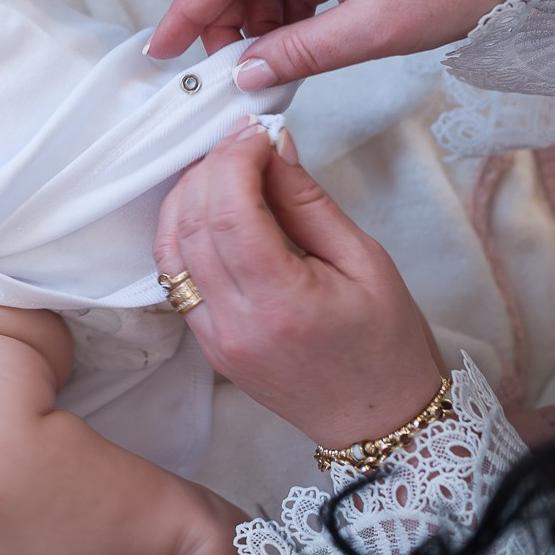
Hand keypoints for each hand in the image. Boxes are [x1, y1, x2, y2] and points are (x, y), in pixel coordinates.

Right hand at [146, 0, 499, 90]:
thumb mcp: (373, 29)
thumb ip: (300, 53)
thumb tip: (246, 76)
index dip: (188, 11)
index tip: (162, 50)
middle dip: (222, 21)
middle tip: (223, 73)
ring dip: (257, 22)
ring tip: (267, 69)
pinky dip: (287, 14)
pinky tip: (294, 49)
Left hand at [155, 122, 445, 449]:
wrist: (377, 421)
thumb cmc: (385, 345)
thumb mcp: (366, 261)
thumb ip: (309, 202)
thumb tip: (274, 149)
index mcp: (281, 304)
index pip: (230, 213)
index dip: (235, 159)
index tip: (256, 133)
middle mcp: (235, 324)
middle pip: (192, 223)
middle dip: (210, 168)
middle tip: (242, 140)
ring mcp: (213, 338)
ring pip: (169, 247)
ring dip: (188, 196)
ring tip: (225, 166)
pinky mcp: (205, 344)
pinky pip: (174, 275)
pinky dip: (183, 232)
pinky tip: (210, 208)